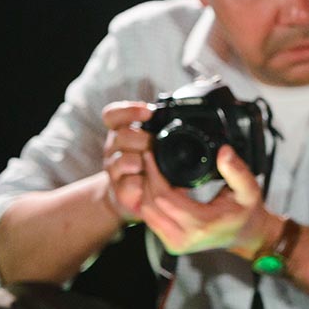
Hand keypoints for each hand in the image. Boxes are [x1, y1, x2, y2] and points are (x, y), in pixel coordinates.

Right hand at [101, 101, 154, 223]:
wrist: (139, 197)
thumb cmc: (154, 166)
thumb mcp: (159, 145)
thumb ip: (165, 132)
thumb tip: (195, 121)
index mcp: (123, 133)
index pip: (113, 115)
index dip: (127, 111)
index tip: (149, 112)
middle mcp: (115, 149)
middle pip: (121, 135)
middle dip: (143, 139)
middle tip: (155, 146)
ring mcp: (116, 170)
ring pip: (122, 160)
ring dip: (140, 162)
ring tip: (150, 165)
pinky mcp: (120, 190)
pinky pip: (128, 184)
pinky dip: (141, 184)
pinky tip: (147, 183)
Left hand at [138, 144, 271, 256]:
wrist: (245, 235)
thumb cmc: (245, 213)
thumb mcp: (248, 189)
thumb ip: (237, 171)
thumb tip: (224, 152)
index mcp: (201, 225)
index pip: (164, 197)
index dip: (154, 174)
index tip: (152, 156)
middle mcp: (184, 238)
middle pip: (150, 204)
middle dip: (148, 180)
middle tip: (150, 161)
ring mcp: (176, 244)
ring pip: (146, 213)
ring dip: (147, 191)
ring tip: (156, 174)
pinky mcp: (171, 244)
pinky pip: (151, 220)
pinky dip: (151, 202)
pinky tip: (162, 190)